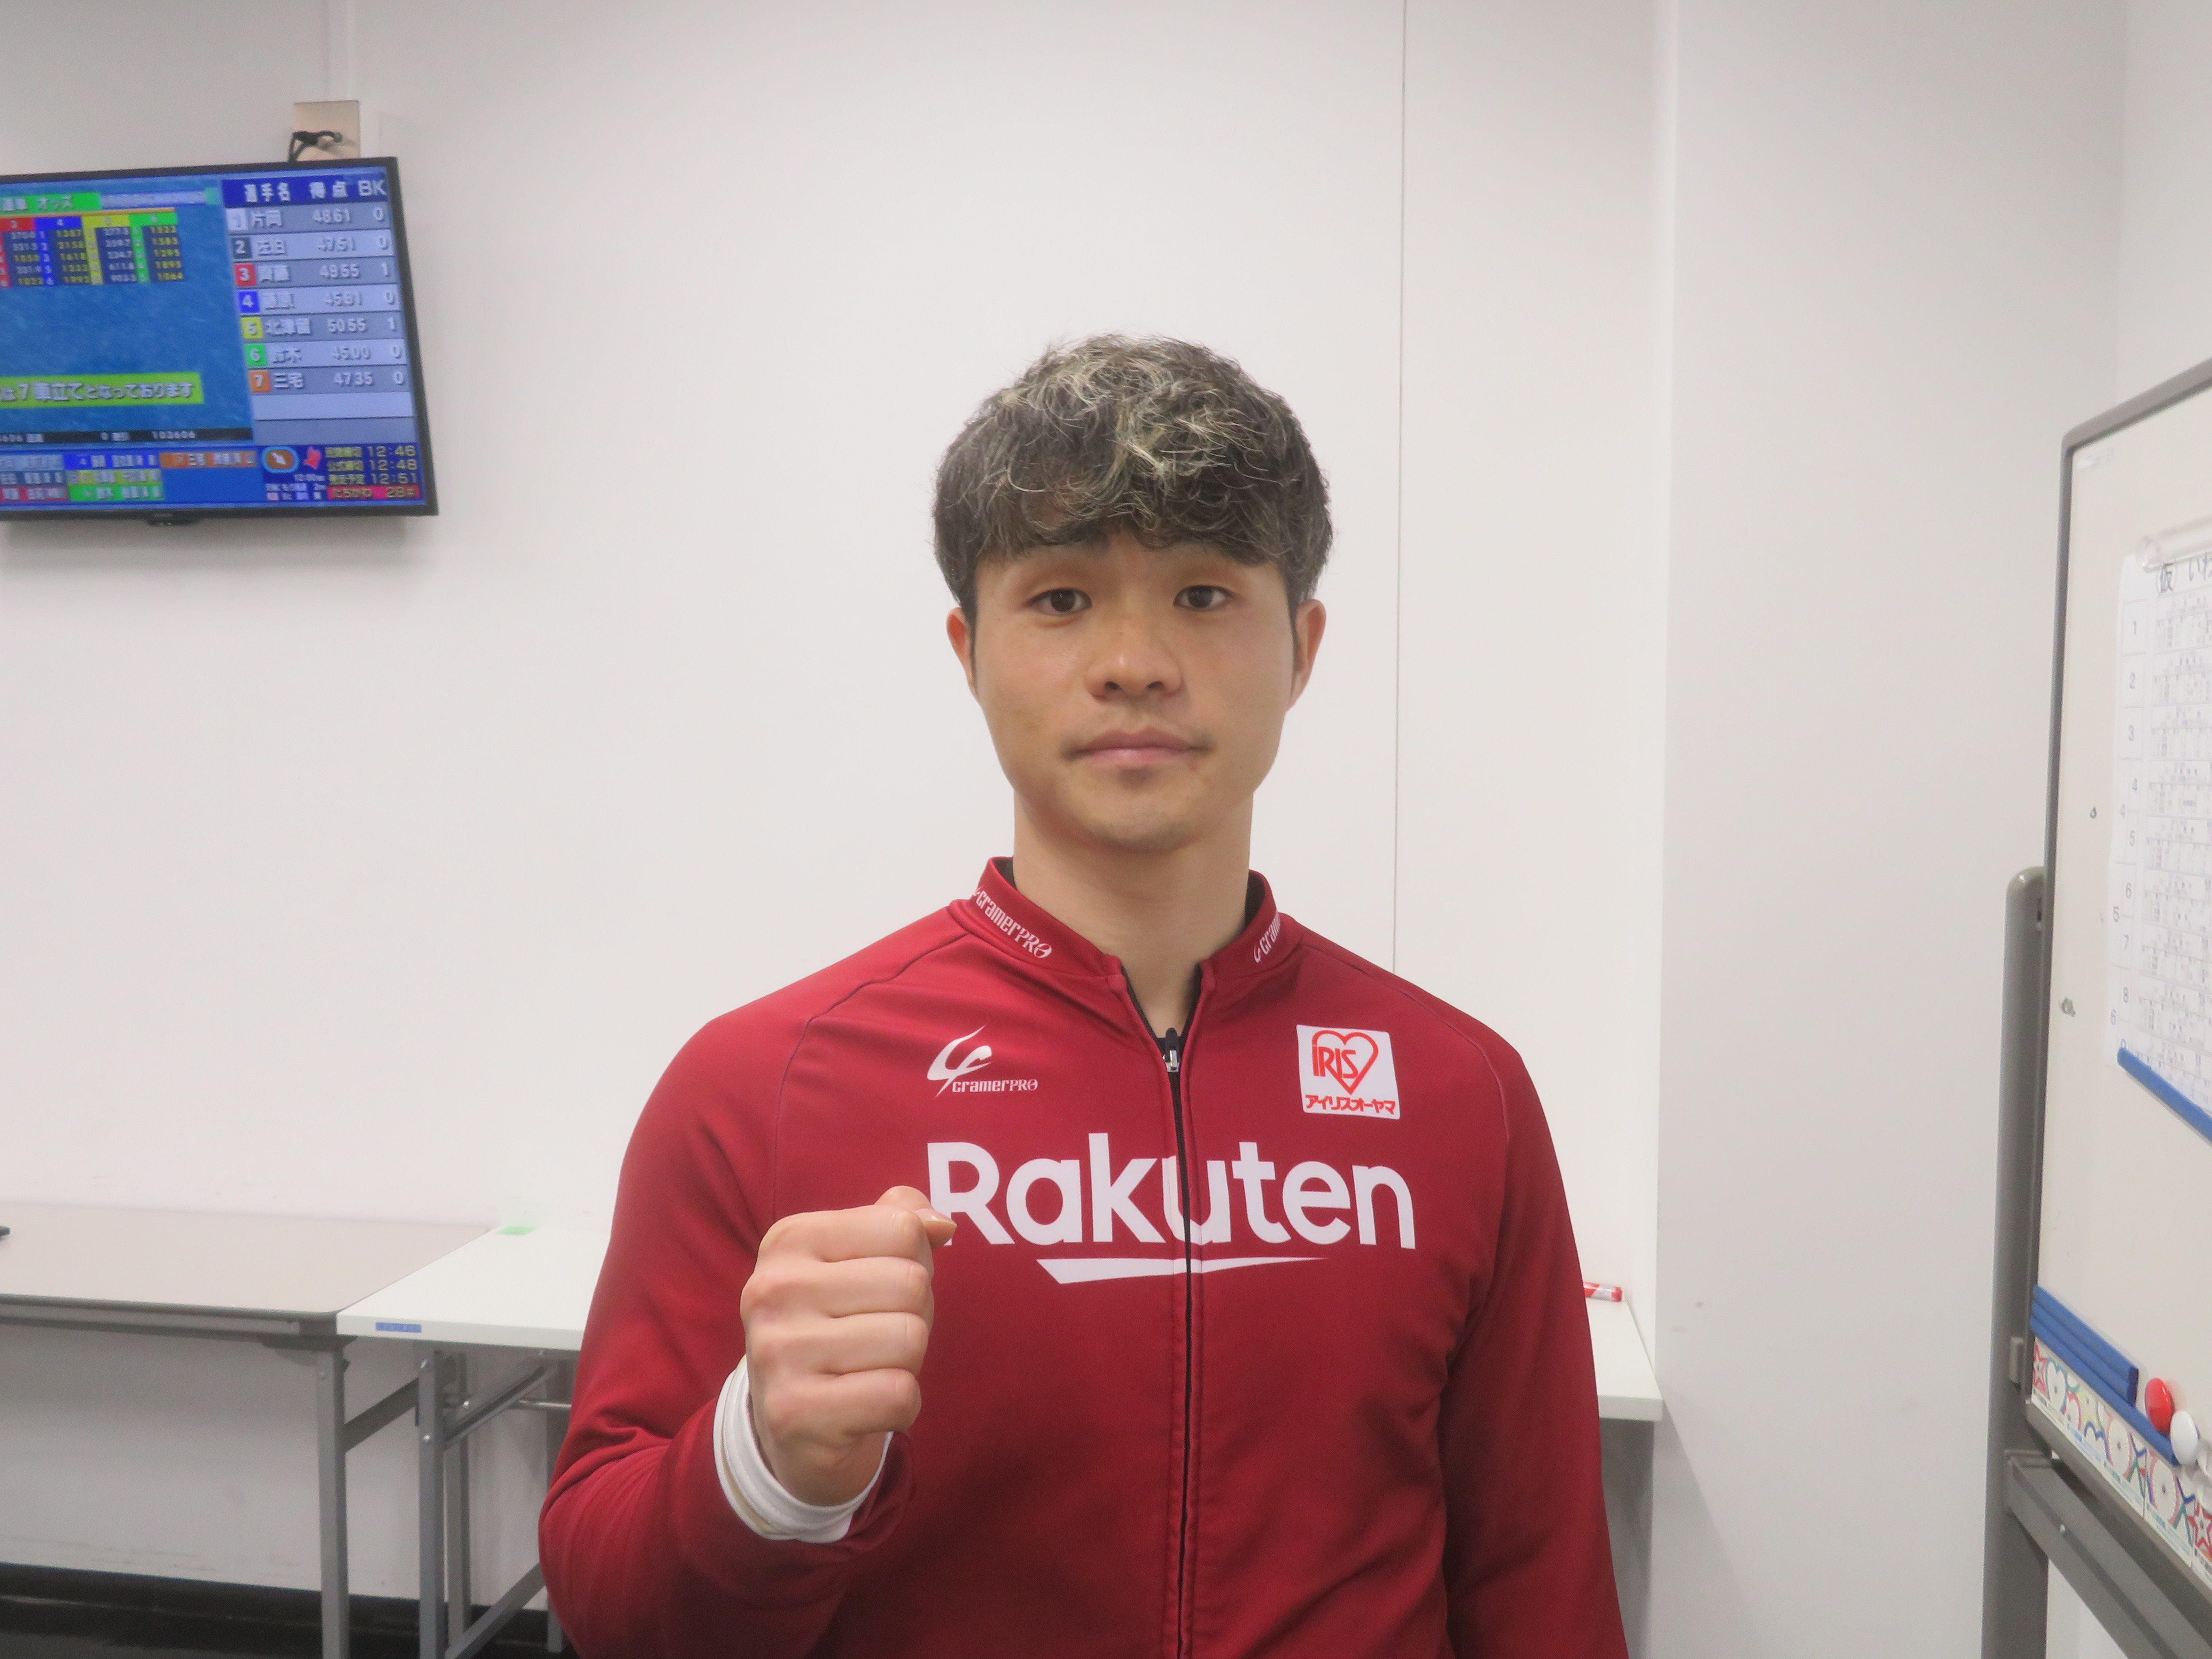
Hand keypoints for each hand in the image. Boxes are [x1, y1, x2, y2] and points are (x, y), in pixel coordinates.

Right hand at [739, 1185, 955, 1506]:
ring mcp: (777, 1352)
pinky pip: (898, 1395)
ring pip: (909, 1339)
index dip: (912, 1263)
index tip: (876, 1292)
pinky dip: (900, 1406)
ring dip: (906, 1362)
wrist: (793, 1424)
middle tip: (875, 1338)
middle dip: (913, 1315)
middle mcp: (772, 1290)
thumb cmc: (840, 1326)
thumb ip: (901, 1222)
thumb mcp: (861, 1261)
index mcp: (789, 1240)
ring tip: (867, 1370)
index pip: (901, 1227)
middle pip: (910, 1283)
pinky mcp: (794, 1413)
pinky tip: (865, 1406)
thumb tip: (942, 1225)